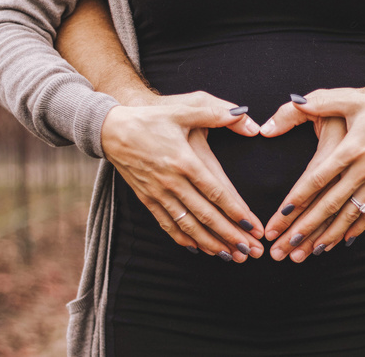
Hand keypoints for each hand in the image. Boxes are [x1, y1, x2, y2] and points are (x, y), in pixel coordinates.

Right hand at [102, 91, 263, 261]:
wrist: (110, 129)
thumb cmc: (151, 118)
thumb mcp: (185, 108)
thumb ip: (218, 113)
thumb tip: (248, 120)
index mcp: (184, 161)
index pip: (216, 192)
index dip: (236, 212)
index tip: (253, 227)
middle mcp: (172, 181)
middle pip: (206, 215)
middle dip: (230, 236)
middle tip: (251, 251)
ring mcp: (158, 193)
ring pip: (188, 225)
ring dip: (210, 243)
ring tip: (231, 256)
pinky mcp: (147, 199)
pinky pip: (167, 225)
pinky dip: (184, 239)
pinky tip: (199, 249)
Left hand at [261, 88, 364, 261]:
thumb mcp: (349, 98)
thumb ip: (316, 103)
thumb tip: (289, 107)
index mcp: (351, 148)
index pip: (318, 179)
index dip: (298, 199)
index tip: (280, 217)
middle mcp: (364, 169)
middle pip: (329, 204)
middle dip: (305, 228)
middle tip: (285, 248)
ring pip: (348, 214)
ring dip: (327, 236)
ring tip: (308, 254)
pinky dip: (355, 229)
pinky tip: (341, 242)